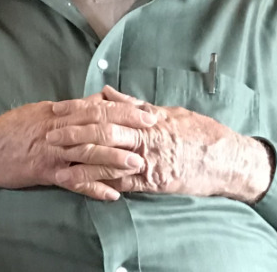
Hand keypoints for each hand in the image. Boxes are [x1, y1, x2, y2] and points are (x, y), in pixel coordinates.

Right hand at [0, 95, 157, 204]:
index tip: (146, 111)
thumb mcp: (40, 111)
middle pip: (97, 126)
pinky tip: (111, 195)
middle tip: (151, 132)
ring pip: (87, 153)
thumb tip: (98, 100)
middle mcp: (57, 129)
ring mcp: (51, 152)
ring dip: (114, 159)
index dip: (124, 109)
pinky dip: (93, 188)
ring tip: (137, 164)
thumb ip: (70, 108)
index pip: (97, 107)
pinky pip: (72, 181)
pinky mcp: (44, 173)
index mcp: (58, 112)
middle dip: (127, 129)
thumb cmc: (11, 129)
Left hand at [46, 86, 273, 202]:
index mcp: (147, 117)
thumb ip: (137, 104)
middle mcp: (146, 136)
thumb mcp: (170, 111)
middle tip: (49, 133)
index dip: (79, 110)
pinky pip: (122, 182)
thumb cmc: (201, 133)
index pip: (106, 111)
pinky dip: (100, 182)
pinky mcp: (154, 182)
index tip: (58, 110)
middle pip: (102, 132)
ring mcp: (149, 160)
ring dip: (80, 158)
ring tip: (57, 159)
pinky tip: (81, 183)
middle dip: (73, 133)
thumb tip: (107, 93)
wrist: (227, 158)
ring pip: (108, 157)